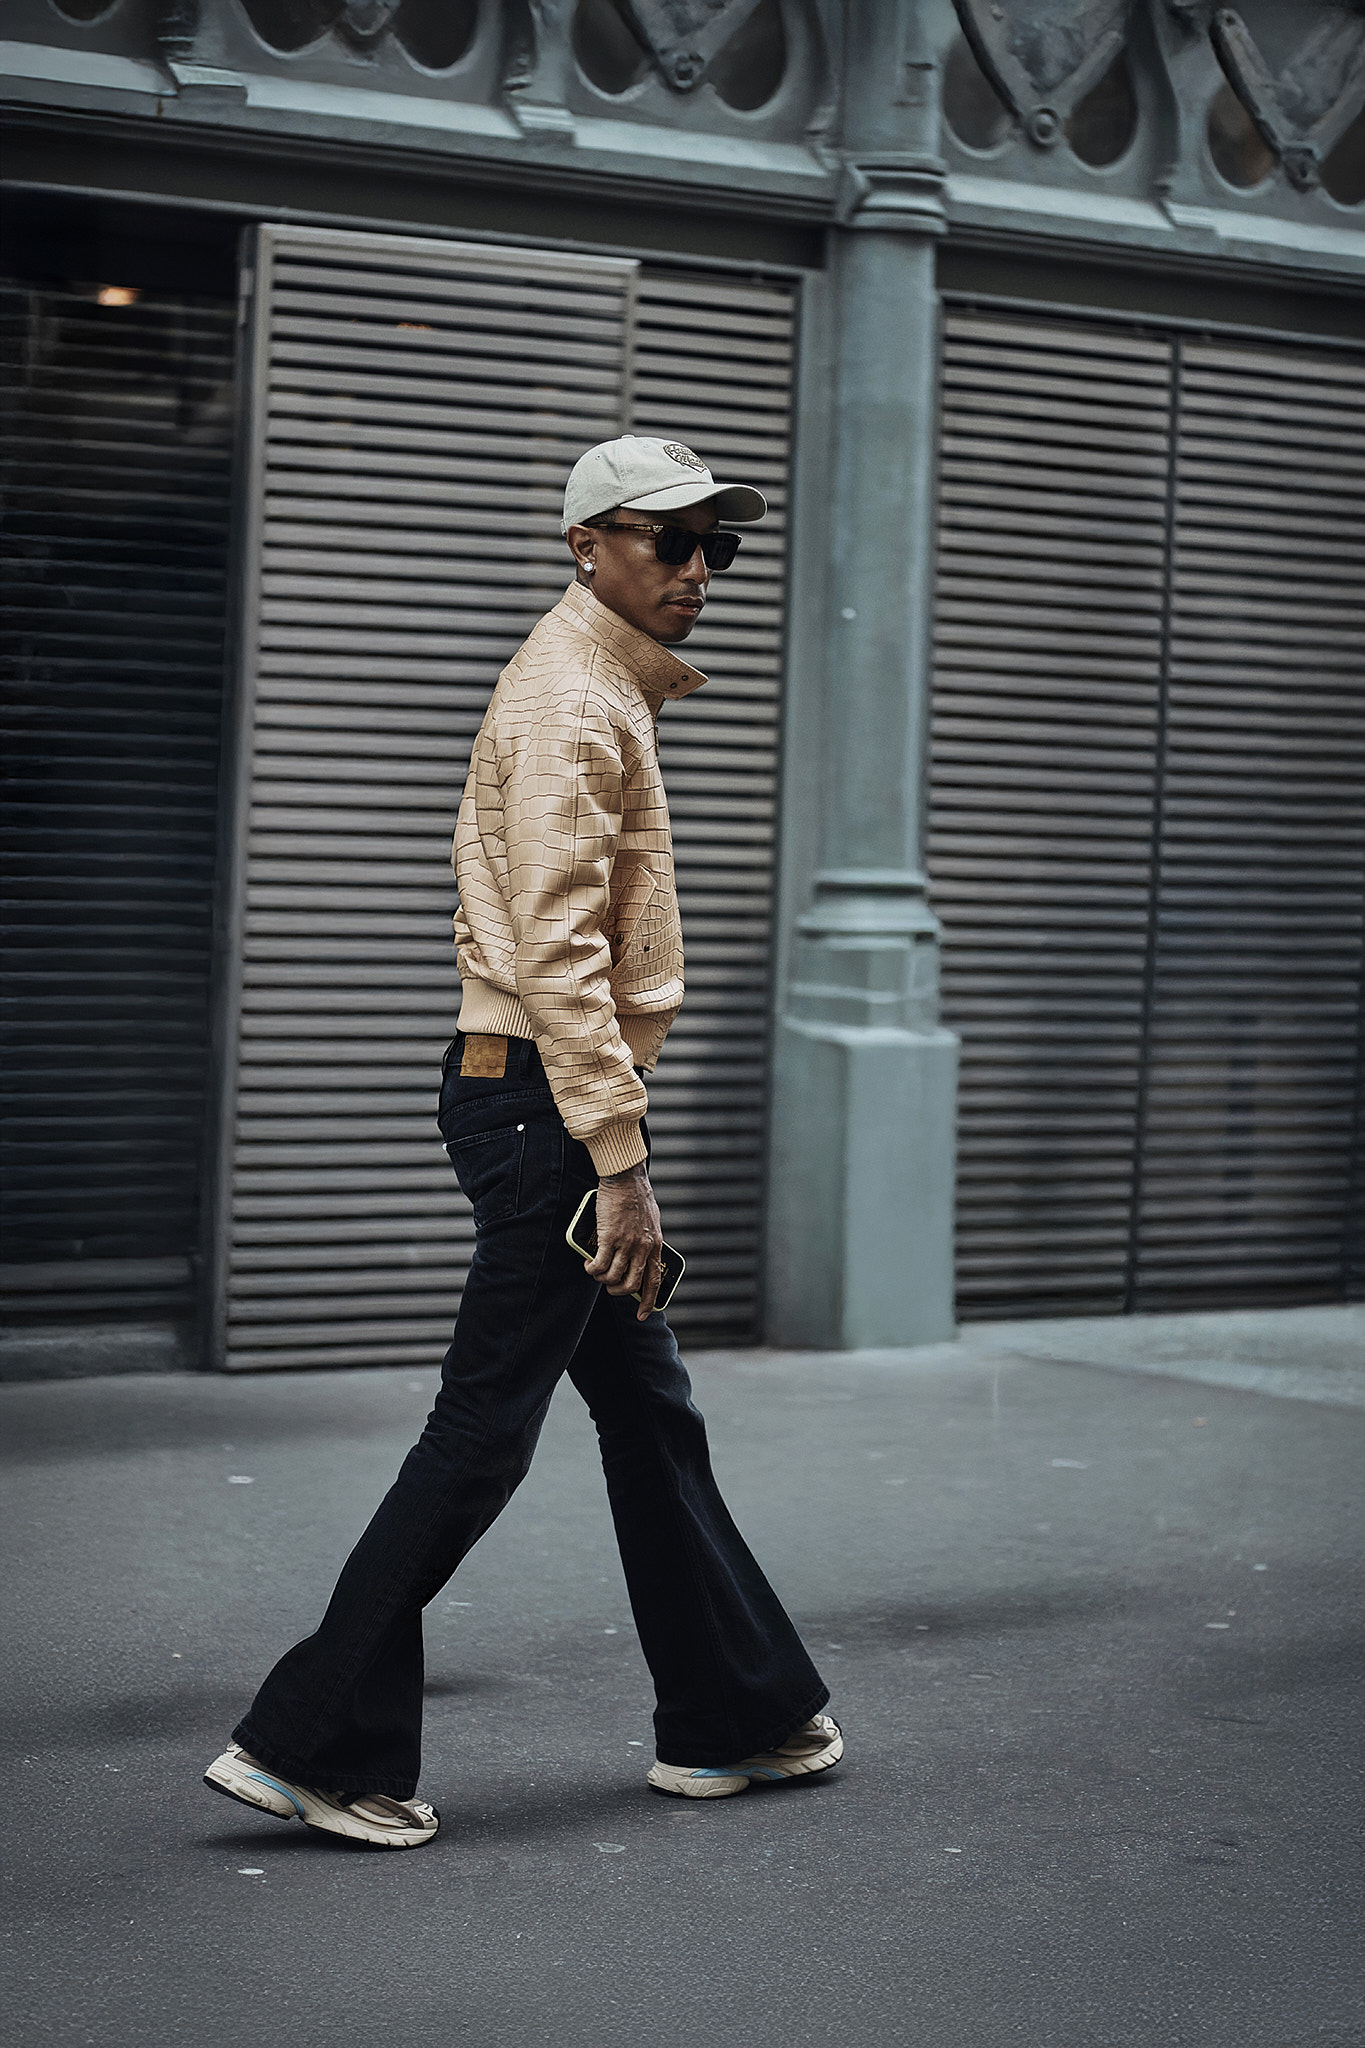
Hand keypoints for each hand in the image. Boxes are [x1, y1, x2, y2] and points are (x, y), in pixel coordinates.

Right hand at [587, 1162, 662, 1319]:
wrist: (626, 1178)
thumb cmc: (637, 1195)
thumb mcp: (651, 1221)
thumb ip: (646, 1239)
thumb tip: (641, 1252)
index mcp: (654, 1244)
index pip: (654, 1280)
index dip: (648, 1300)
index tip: (643, 1314)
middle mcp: (642, 1247)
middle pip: (631, 1284)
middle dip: (618, 1291)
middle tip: (610, 1286)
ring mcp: (626, 1243)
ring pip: (613, 1277)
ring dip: (602, 1279)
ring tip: (596, 1271)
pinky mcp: (609, 1237)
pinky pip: (600, 1265)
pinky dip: (593, 1269)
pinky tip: (589, 1265)